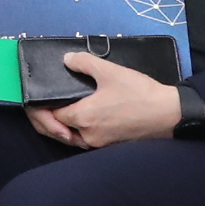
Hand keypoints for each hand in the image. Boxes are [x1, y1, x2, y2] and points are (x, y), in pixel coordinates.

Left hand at [32, 55, 178, 148]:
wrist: (170, 114)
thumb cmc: (140, 94)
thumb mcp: (110, 71)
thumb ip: (84, 63)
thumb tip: (67, 59)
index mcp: (83, 118)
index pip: (50, 117)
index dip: (38, 108)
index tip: (34, 100)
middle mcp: (88, 136)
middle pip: (57, 132)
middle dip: (45, 122)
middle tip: (40, 109)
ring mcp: (100, 144)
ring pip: (72, 139)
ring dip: (61, 129)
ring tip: (57, 113)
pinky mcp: (111, 146)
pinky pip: (86, 141)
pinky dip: (77, 132)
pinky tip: (80, 120)